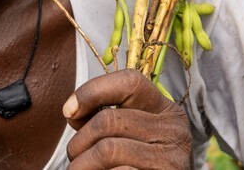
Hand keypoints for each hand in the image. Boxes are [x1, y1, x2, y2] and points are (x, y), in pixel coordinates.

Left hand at [63, 69, 191, 168]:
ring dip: (83, 165)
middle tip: (75, 158)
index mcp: (166, 111)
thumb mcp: (132, 135)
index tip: (69, 111)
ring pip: (107, 150)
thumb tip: (72, 110)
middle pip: (108, 120)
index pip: (129, 82)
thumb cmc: (141, 166)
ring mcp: (171, 159)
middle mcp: (174, 131)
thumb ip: (108, 119)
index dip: (93, 91)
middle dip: (79, 142)